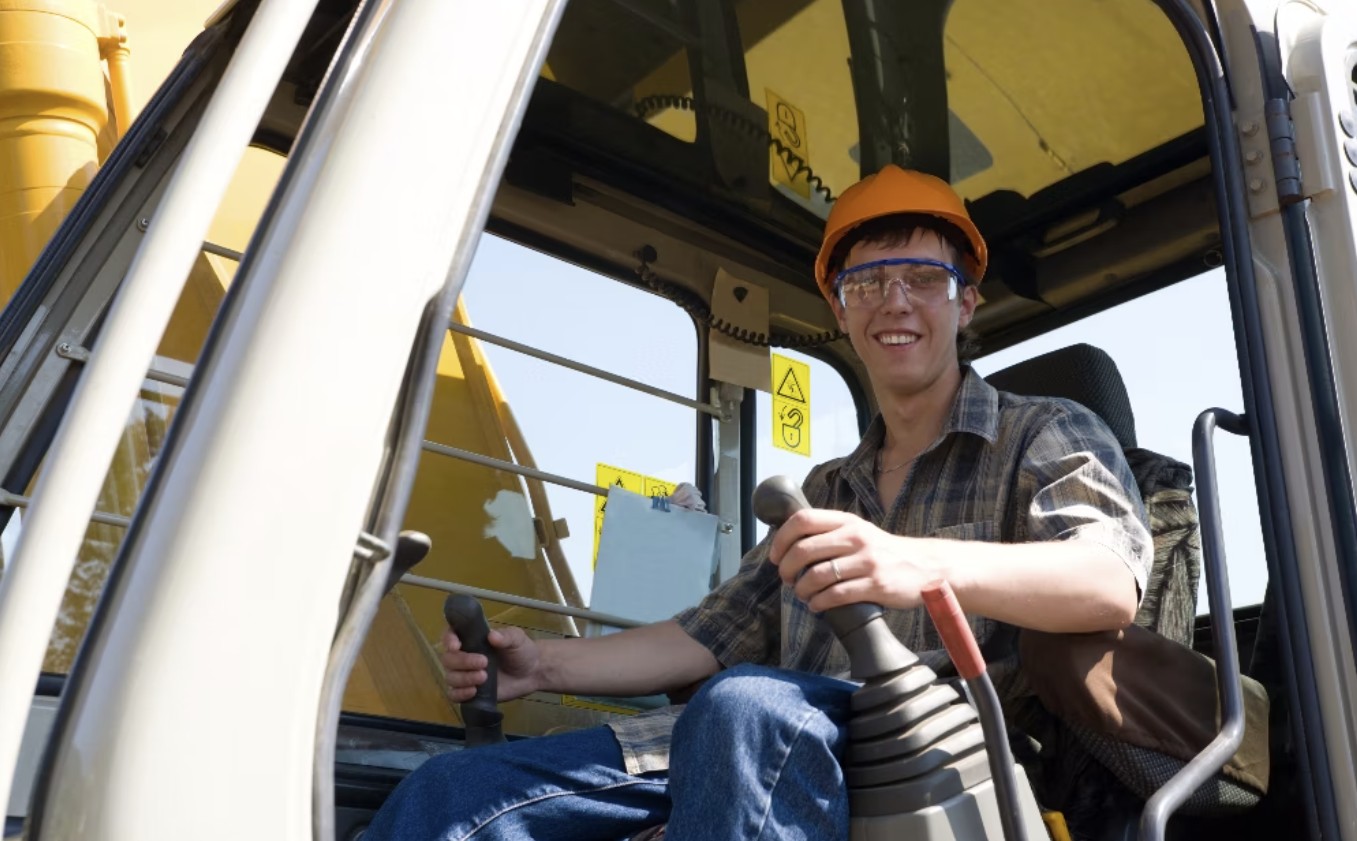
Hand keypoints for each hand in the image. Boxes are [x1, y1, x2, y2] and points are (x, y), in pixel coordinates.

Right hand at [441, 625, 541, 702]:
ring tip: (484, 677)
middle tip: (484, 663)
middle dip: (463, 661)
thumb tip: (492, 636)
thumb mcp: (517, 639)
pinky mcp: (469, 692)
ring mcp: (465, 675)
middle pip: (448, 659)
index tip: (456, 645)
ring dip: (464, 678)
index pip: (450, 635)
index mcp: (471, 639)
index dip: (448, 640)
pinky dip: (460, 694)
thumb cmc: (521, 651)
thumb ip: (506, 637)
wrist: (531, 674)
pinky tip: (474, 691)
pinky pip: (454, 695)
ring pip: (450, 678)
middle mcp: (463, 656)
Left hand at [768, 509, 942, 611]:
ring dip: (801, 589)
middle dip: (786, 569)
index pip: (803, 520)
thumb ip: (831, 533)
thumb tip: (790, 543)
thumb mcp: (859, 532)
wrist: (927, 567)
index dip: (781, 539)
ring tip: (803, 595)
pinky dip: (819, 603)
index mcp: (847, 522)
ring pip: (817, 576)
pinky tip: (817, 605)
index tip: (776, 556)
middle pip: (803, 550)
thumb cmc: (885, 552)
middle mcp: (856, 538)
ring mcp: (866, 562)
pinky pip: (835, 596)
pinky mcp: (875, 585)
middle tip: (787, 579)